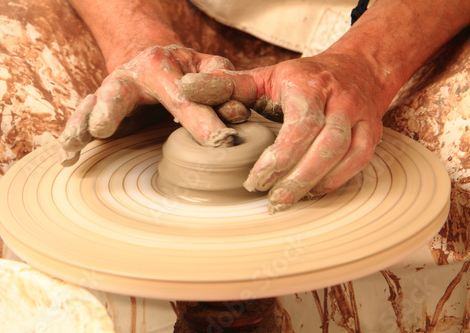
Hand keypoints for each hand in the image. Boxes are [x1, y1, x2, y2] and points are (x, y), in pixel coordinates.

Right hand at [59, 45, 250, 165]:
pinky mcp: (99, 109)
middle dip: (110, 109)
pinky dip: (73, 136)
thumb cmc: (185, 69)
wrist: (150, 59)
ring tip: (75, 143)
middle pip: (119, 92)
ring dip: (83, 124)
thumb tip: (234, 112)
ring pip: (92, 104)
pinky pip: (82, 120)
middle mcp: (129, 76)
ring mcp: (110, 92)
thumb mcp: (208, 66)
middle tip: (103, 127)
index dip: (201, 120)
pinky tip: (67, 156)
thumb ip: (223, 83)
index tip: (219, 142)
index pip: (183, 96)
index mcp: (160, 64)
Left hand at [180, 52, 385, 212]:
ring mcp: (361, 118)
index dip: (279, 158)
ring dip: (316, 183)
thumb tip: (187, 89)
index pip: (299, 125)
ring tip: (287, 202)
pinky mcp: (372, 133)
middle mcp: (340, 101)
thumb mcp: (266, 75)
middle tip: (271, 201)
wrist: (357, 69)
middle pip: (325, 145)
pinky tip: (313, 193)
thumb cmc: (304, 79)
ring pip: (345, 155)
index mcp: (309, 87)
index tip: (254, 181)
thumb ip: (229, 86)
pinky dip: (337, 180)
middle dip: (297, 177)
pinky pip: (359, 162)